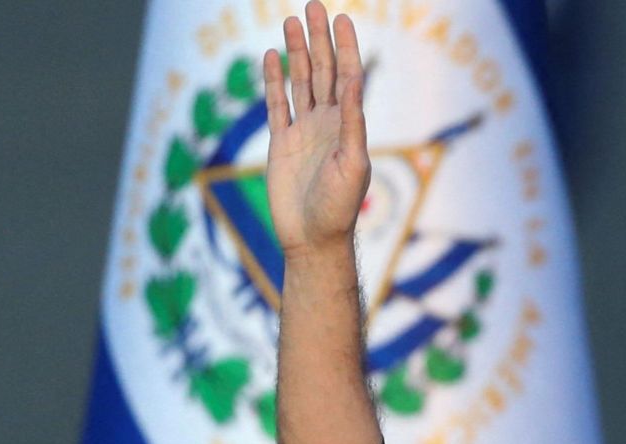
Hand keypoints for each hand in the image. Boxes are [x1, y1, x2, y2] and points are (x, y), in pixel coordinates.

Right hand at [263, 1, 369, 258]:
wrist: (313, 239)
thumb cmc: (339, 207)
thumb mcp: (353, 162)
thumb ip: (351, 121)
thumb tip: (353, 80)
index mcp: (348, 126)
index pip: (348, 77)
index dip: (346, 48)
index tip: (342, 19)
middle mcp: (327, 123)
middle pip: (323, 71)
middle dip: (320, 39)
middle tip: (314, 6)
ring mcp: (303, 131)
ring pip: (300, 81)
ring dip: (298, 52)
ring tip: (292, 21)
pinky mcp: (281, 143)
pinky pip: (277, 104)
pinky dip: (274, 81)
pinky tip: (273, 57)